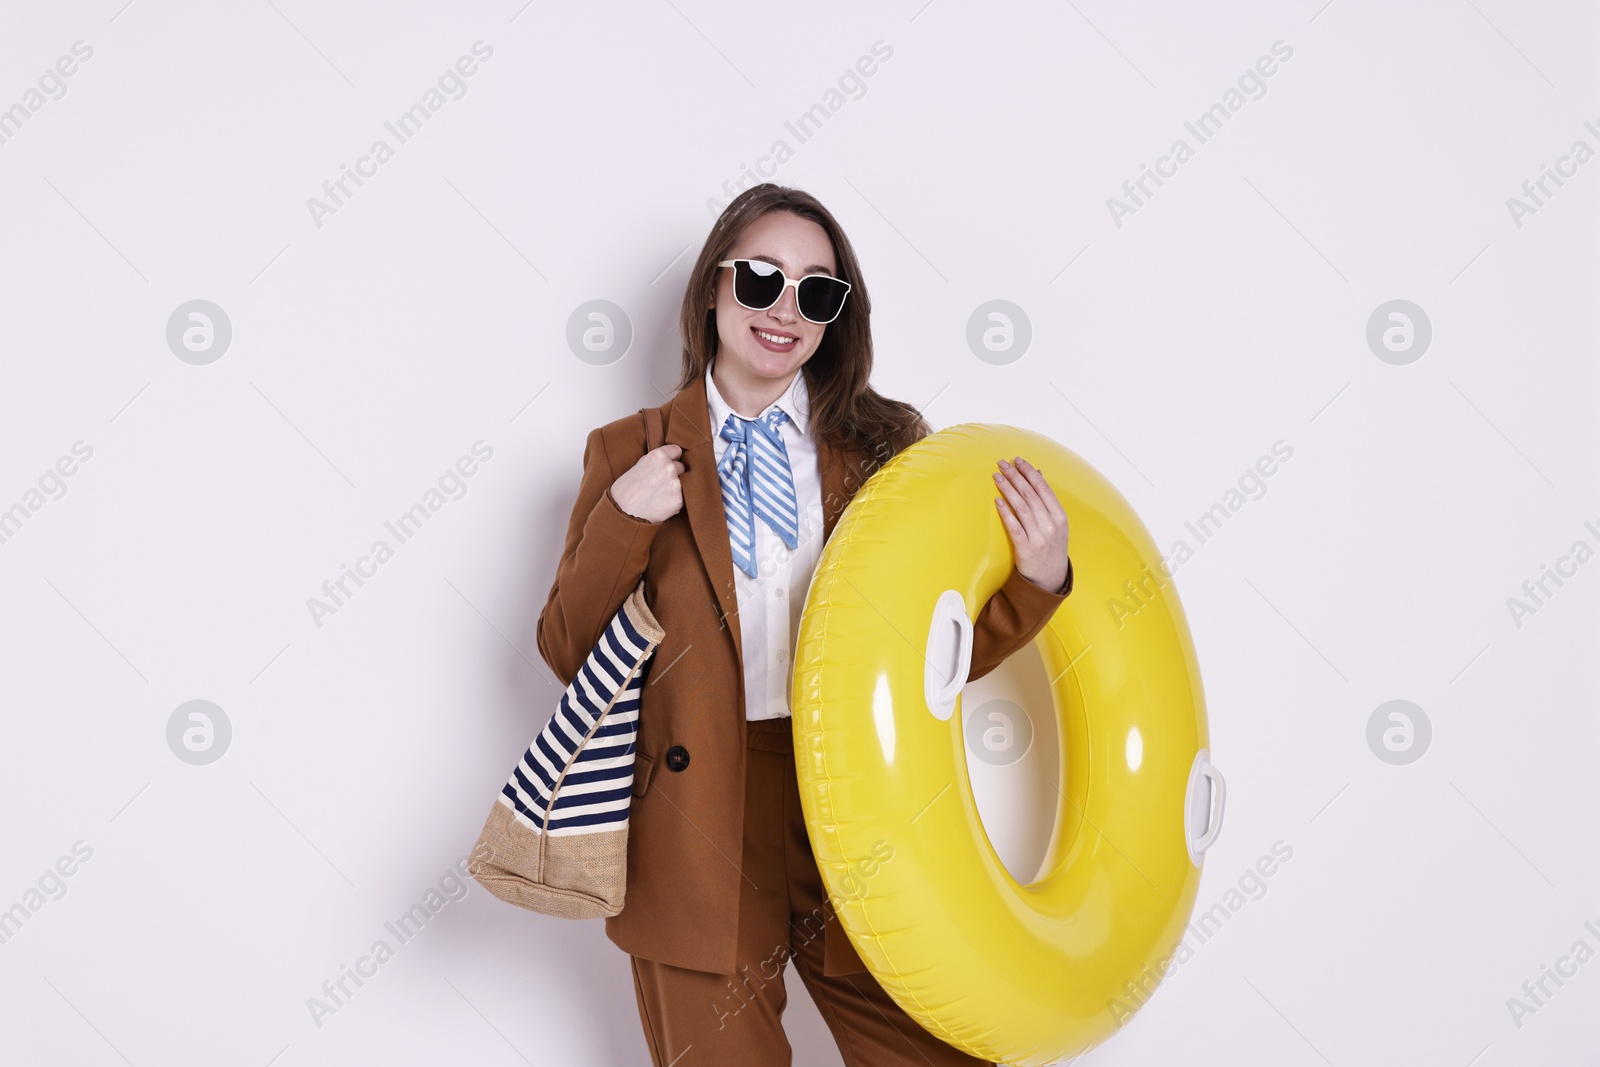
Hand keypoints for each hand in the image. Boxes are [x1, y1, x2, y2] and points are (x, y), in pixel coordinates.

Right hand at [611, 444, 685, 522]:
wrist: (622, 512)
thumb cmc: (625, 490)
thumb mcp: (638, 466)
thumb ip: (655, 461)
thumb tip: (668, 458)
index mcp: (658, 456)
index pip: (677, 451)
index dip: (672, 458)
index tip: (669, 464)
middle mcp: (669, 467)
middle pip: (682, 467)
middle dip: (675, 474)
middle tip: (660, 484)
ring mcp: (675, 484)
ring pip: (684, 483)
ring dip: (675, 488)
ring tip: (659, 495)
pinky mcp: (679, 500)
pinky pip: (683, 498)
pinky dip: (675, 501)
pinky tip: (662, 504)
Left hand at [993, 457, 1069, 592]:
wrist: (1050, 580)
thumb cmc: (1051, 547)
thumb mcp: (1056, 523)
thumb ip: (1047, 500)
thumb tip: (1038, 473)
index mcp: (1060, 516)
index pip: (1043, 488)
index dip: (1029, 472)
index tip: (1017, 460)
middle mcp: (1051, 525)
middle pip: (1030, 494)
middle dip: (1015, 476)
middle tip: (1002, 464)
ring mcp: (1040, 537)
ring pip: (1021, 507)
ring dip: (1007, 489)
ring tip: (997, 476)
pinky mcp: (1026, 549)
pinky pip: (1014, 527)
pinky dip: (1006, 513)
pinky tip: (997, 500)